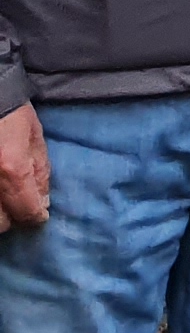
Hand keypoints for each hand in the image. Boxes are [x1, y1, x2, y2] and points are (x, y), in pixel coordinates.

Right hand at [0, 103, 46, 230]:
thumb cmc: (11, 113)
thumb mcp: (34, 138)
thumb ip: (40, 171)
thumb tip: (43, 201)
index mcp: (12, 169)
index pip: (26, 210)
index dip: (36, 216)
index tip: (39, 215)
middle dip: (11, 218)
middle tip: (16, 206)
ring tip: (3, 200)